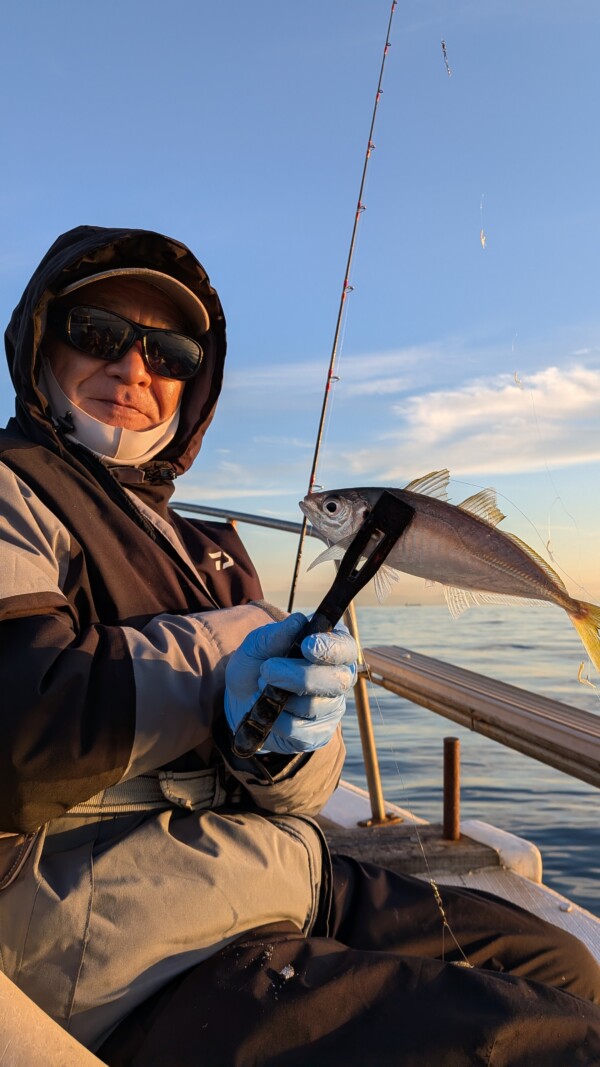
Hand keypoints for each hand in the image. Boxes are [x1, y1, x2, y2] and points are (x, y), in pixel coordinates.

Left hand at [224, 613, 357, 754]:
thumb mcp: (257, 644)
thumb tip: (297, 622)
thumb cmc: (257, 664)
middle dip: (299, 676)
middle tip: (267, 669)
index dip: (331, 648)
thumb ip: (276, 634)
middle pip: (337, 681)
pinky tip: (267, 709)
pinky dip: (276, 719)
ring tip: (261, 686)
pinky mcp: (318, 734)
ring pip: (315, 706)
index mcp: (332, 649)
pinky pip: (300, 730)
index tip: (306, 646)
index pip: (346, 648)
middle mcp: (339, 678)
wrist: (240, 699)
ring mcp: (331, 708)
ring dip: (280, 697)